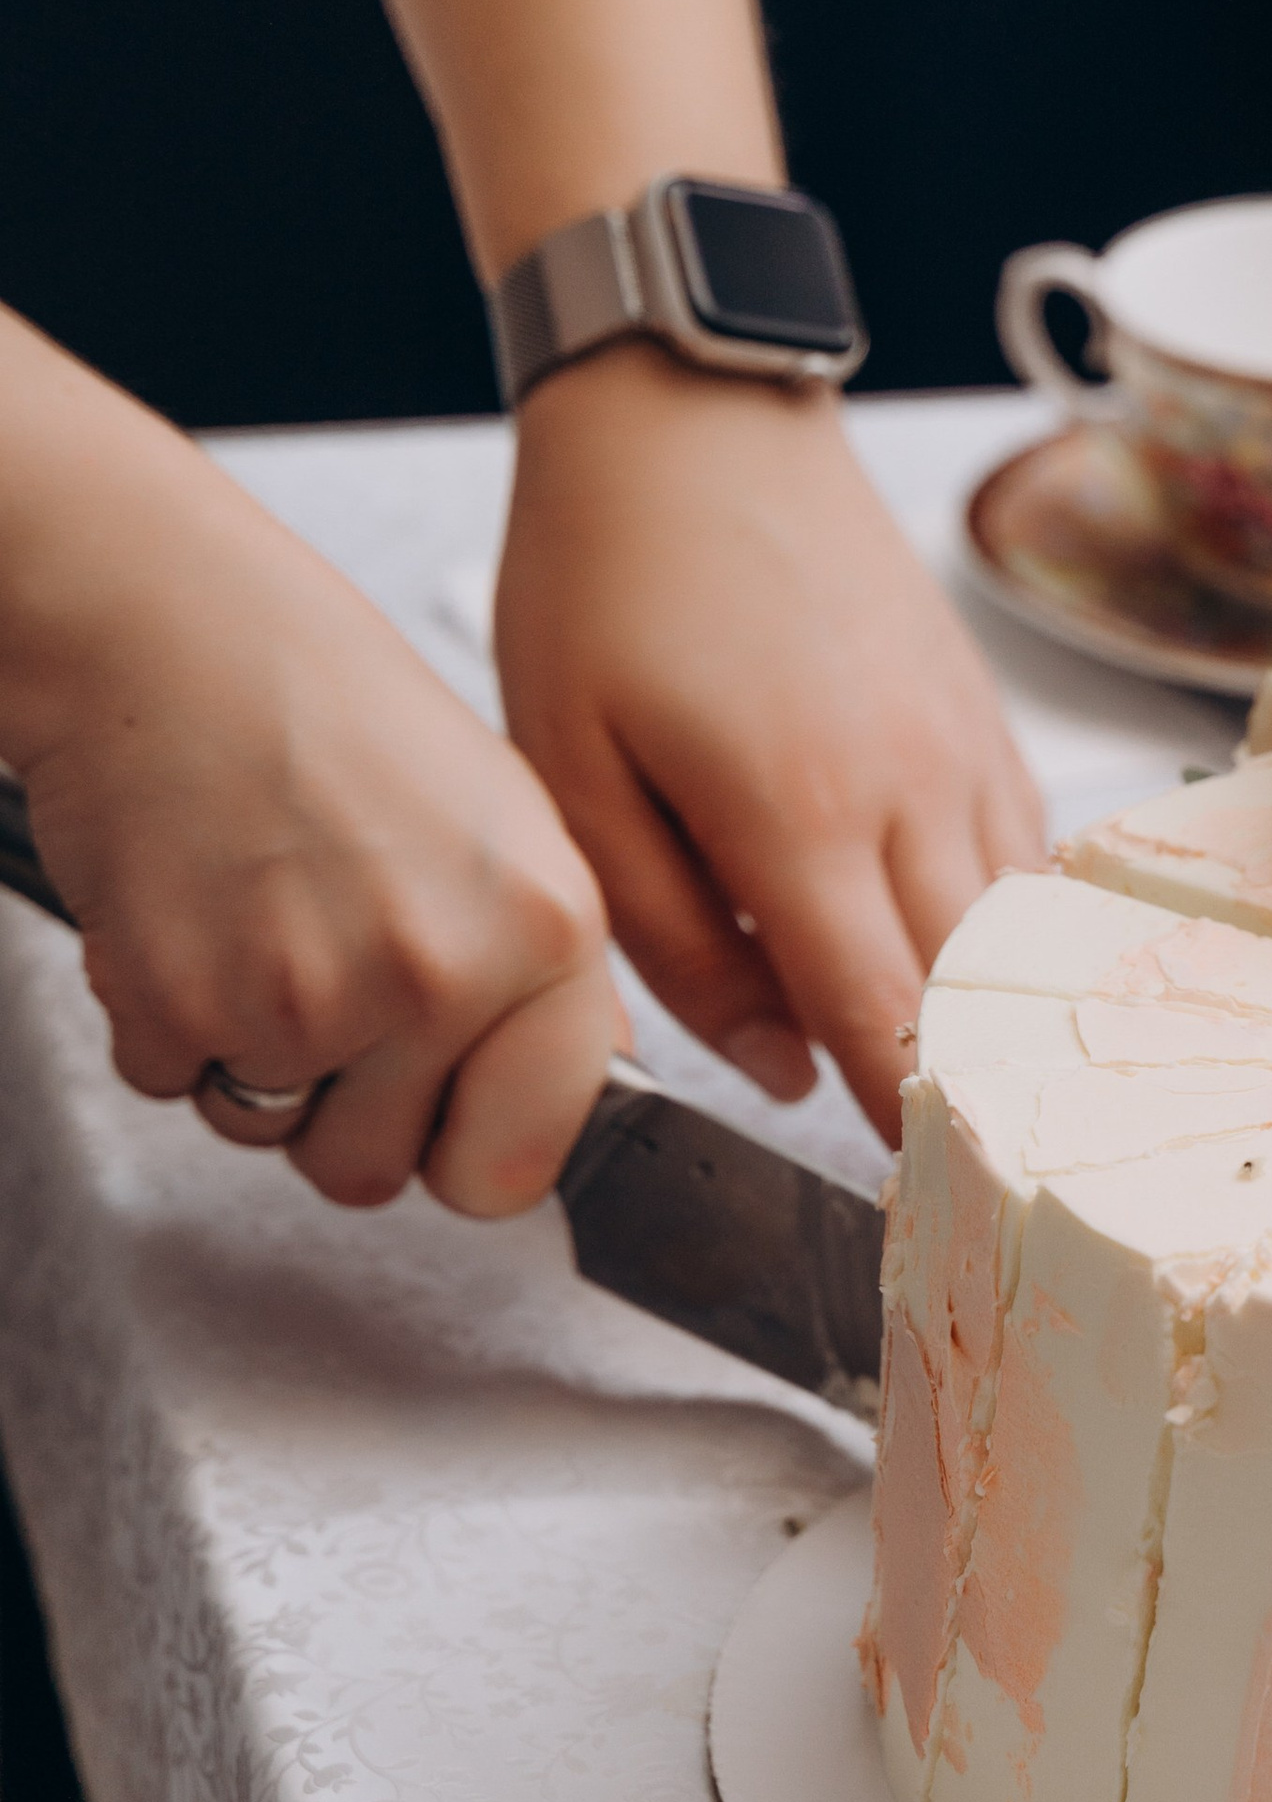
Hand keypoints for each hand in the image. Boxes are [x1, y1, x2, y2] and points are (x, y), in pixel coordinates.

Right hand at [2, 344, 619, 1217]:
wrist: (173, 629)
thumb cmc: (329, 708)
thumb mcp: (505, 826)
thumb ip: (544, 977)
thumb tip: (571, 1094)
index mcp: (545, 930)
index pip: (518, 1163)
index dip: (468, 1144)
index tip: (448, 1114)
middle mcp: (438, 973)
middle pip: (379, 1172)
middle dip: (345, 1106)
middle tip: (329, 982)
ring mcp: (305, 999)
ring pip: (270, 1133)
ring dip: (257, 1062)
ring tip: (267, 929)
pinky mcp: (180, 1003)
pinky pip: (173, 1086)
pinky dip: (170, 1022)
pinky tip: (199, 917)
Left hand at [492, 349, 1045, 1138]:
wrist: (693, 413)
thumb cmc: (608, 578)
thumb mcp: (575, 770)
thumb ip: (672, 938)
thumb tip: (774, 1063)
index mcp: (799, 814)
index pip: (882, 1021)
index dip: (905, 1134)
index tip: (915, 1219)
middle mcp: (911, 786)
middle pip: (974, 993)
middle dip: (973, 1101)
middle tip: (974, 1200)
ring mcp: (964, 744)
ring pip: (1019, 931)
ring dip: (1006, 1018)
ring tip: (1000, 1109)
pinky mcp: (982, 710)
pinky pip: (1027, 852)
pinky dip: (1014, 928)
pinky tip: (997, 974)